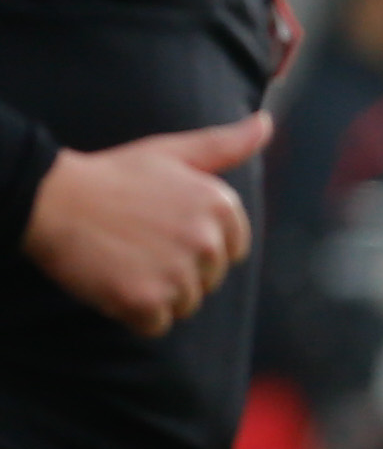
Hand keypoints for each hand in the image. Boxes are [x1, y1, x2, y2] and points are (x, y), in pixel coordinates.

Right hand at [23, 112, 269, 337]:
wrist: (52, 199)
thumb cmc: (112, 175)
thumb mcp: (172, 152)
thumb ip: (225, 145)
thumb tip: (265, 124)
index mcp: (221, 207)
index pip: (232, 252)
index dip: (195, 247)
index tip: (163, 229)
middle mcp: (207, 241)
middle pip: (208, 281)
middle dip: (177, 271)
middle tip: (137, 243)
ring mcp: (178, 273)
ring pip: (184, 304)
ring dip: (156, 293)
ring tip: (125, 260)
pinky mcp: (146, 300)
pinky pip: (156, 325)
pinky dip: (134, 313)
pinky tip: (114, 282)